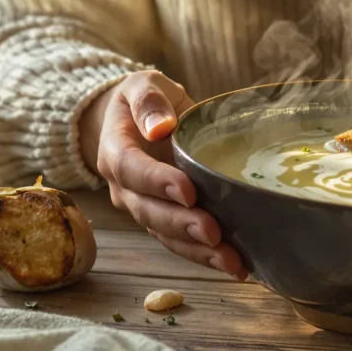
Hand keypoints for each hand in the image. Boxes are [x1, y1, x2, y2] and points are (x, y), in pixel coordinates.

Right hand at [79, 70, 247, 279]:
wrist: (141, 120)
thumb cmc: (146, 101)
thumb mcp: (143, 85)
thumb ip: (148, 101)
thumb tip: (160, 127)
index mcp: (115, 151)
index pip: (131, 169)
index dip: (157, 182)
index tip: (187, 191)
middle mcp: (125, 187)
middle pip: (147, 211)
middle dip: (181, 225)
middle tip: (213, 232)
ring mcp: (144, 207)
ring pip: (164, 235)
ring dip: (197, 251)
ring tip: (231, 261)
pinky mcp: (165, 220)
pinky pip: (180, 243)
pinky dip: (205, 256)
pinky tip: (236, 265)